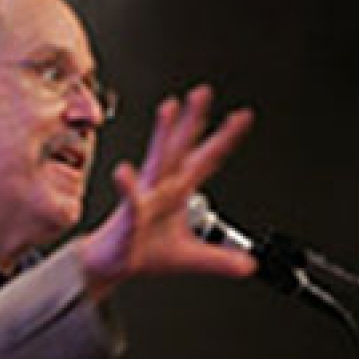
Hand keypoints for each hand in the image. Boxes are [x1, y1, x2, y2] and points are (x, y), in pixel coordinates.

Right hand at [81, 85, 256, 300]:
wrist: (110, 264)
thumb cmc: (143, 251)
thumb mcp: (190, 257)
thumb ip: (220, 260)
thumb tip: (248, 266)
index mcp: (178, 190)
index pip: (207, 159)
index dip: (225, 139)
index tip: (242, 117)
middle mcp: (163, 186)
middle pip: (182, 147)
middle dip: (193, 119)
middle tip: (203, 93)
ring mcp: (145, 196)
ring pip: (157, 160)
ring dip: (162, 134)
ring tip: (168, 110)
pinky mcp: (128, 215)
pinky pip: (130, 200)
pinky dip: (128, 187)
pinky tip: (124, 173)